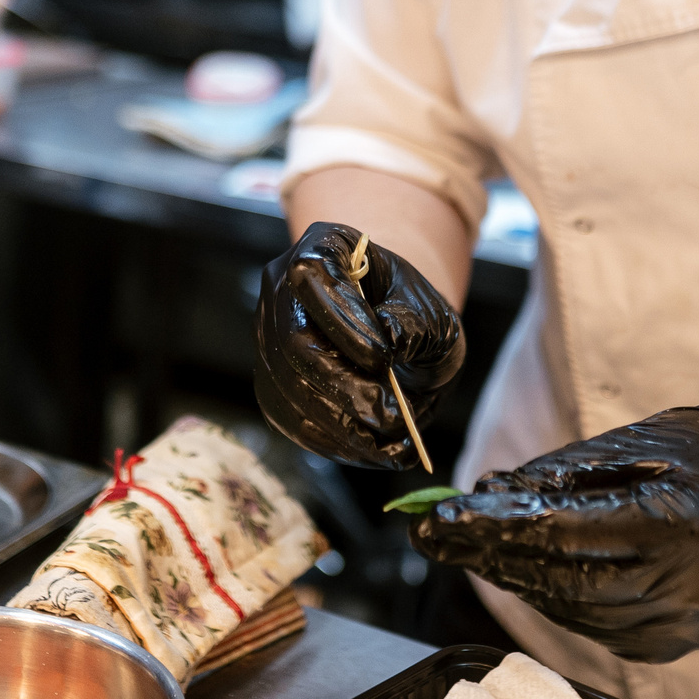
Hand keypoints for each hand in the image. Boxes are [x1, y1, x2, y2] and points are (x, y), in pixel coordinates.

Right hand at [253, 221, 465, 467]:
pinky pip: (291, 420)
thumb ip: (413, 320)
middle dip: (344, 385)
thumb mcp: (429, 306)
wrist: (398, 330)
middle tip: (392, 416)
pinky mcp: (273, 384)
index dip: (343, 321)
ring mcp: (269, 338)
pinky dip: (334, 443)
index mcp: (322, 247)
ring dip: (342, 424)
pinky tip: (376, 452)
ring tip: (394, 444)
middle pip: (293, 341)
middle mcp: (282, 289)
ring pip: (288, 388)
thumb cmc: (414, 311)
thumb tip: (389, 339)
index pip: (312, 278)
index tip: (384, 357)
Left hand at [410, 390, 698, 663]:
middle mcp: (691, 584)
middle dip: (491, 556)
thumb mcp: (624, 447)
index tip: (439, 520)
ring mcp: (685, 624)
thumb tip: (480, 500)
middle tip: (435, 536)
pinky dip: (549, 598)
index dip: (497, 529)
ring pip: (570, 610)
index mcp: (684, 521)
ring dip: (513, 578)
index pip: (566, 531)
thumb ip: (553, 479)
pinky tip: (519, 571)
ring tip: (469, 547)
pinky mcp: (672, 645)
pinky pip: (590, 626)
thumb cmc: (691, 453)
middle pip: (563, 579)